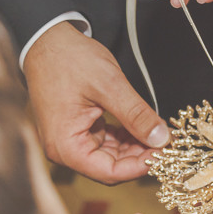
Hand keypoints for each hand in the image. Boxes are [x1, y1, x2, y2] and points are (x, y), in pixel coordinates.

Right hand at [23, 22, 169, 184]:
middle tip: (166, 140)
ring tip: (157, 132)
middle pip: (111, 167)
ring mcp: (71, 141)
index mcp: (66, 146)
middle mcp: (65, 150)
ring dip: (135, 147)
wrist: (46, 40)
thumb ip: (136, 114)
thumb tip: (161, 138)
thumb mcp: (109, 85)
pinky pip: (106, 143)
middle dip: (140, 156)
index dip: (140, 166)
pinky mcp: (78, 130)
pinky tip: (142, 126)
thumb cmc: (68, 59)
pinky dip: (125, 137)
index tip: (164, 152)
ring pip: (111, 156)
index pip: (110, 173)